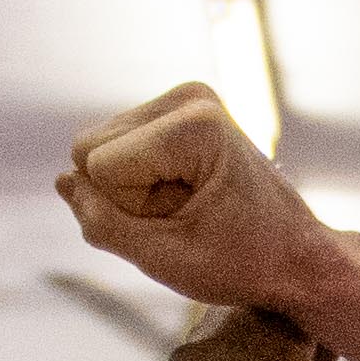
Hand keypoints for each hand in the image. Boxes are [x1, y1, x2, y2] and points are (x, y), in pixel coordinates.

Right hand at [70, 86, 355, 318]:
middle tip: (185, 218)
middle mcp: (191, 97)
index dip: (127, 210)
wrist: (297, 256)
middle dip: (125, 196)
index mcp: (194, 125)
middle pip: (90, 148)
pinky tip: (187, 195)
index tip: (184, 225)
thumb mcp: (165, 260)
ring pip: (99, 148)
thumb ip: (102, 222)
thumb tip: (61, 181)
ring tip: (190, 208)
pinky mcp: (181, 109)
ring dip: (135, 190)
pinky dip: (143, 180)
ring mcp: (187, 97)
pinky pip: (118, 147)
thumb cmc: (243, 263)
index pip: (96, 165)